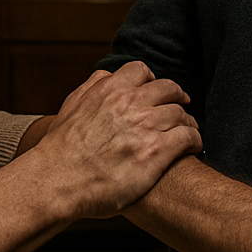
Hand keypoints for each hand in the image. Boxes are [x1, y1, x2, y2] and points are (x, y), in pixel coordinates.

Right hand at [32, 61, 201, 220]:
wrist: (57, 181)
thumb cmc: (60, 150)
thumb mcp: (71, 107)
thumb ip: (91, 88)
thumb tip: (105, 78)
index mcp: (109, 90)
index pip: (141, 70)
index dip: (152, 79)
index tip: (157, 90)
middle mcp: (130, 104)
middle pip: (168, 89)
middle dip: (177, 96)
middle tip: (182, 105)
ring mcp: (145, 126)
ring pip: (181, 113)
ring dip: (187, 121)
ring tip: (189, 130)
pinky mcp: (156, 152)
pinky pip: (187, 137)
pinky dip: (194, 139)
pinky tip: (193, 146)